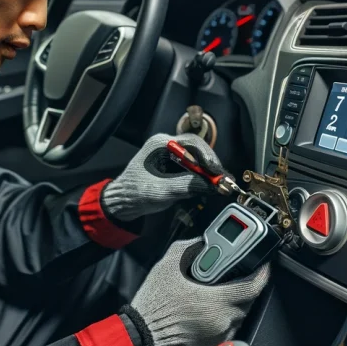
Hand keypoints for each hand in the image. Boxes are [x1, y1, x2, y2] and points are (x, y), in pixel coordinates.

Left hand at [102, 133, 226, 222]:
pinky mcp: (174, 168)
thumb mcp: (161, 190)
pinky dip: (202, 178)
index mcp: (160, 143)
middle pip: (197, 150)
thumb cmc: (135, 193)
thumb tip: (212, 186)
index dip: (207, 156)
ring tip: (221, 185)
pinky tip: (210, 186)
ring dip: (209, 173)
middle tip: (223, 180)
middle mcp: (167, 146)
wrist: (122, 202)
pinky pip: (193, 169)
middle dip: (211, 166)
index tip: (216, 171)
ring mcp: (172, 156)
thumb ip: (186, 185)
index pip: (191, 142)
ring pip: (197, 160)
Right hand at [123, 238, 269, 345]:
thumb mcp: (169, 264)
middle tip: (235, 276)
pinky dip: (221, 319)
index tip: (262, 265)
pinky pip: (225, 330)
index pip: (253, 286)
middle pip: (247, 301)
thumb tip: (203, 242)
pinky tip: (205, 312)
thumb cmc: (154, 305)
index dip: (262, 273)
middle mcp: (223, 321)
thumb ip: (191, 248)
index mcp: (217, 301)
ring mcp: (219, 337)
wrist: (141, 336)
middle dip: (244, 287)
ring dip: (232, 304)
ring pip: (237, 317)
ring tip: (215, 294)